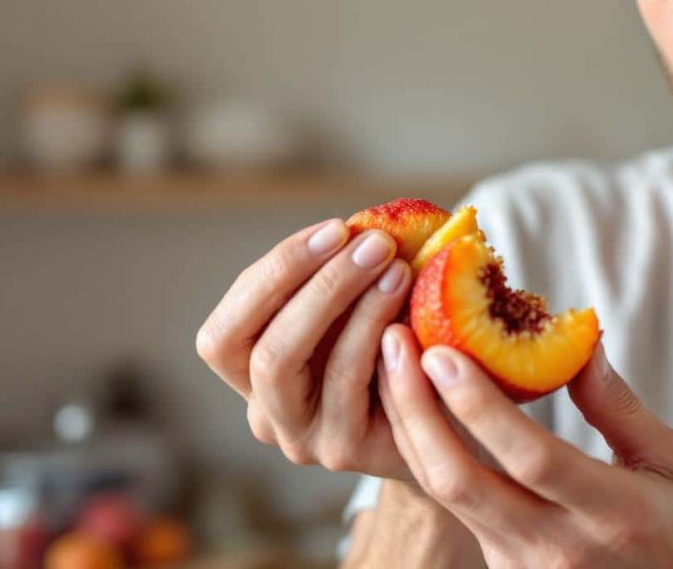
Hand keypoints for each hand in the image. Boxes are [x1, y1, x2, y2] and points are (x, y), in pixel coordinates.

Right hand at [196, 218, 420, 478]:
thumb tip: (371, 222)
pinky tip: (412, 315)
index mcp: (251, 373)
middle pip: (264, 351)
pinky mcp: (346, 451)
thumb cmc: (396, 348)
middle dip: (318, 286)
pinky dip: (378, 342)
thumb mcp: (360, 308)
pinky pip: (354, 389)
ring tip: (399, 268)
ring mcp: (303, 439)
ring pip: (305, 372)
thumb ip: (347, 273)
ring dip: (354, 309)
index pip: (225, 332)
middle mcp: (267, 413)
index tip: (336, 229)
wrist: (447, 421)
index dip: (276, 273)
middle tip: (374, 244)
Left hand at [376, 325, 672, 568]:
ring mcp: (523, 567)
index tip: (443, 353)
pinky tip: (415, 407)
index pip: (533, 459)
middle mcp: (559, 548)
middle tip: (394, 343)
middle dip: (418, 409)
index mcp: (614, 514)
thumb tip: (579, 337)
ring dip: (411, 426)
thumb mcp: (667, 458)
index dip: (481, 408)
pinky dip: (427, 452)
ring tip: (392, 363)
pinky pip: (453, 506)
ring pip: (446, 495)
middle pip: (464, 482)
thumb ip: (616, 403)